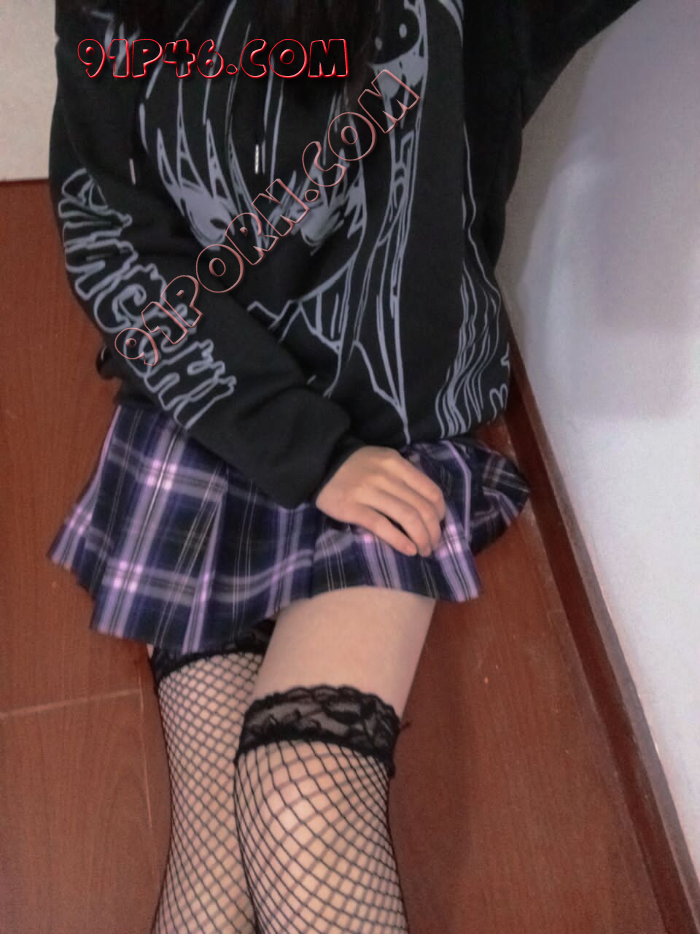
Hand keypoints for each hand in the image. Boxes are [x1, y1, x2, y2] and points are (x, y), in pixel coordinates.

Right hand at [314, 446, 446, 556]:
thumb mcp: (384, 460)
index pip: (430, 490)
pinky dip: (400, 540)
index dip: (440, 512)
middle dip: (433, 531)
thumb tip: (430, 500)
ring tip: (423, 550)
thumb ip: (405, 474)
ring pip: (407, 517)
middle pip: (421, 507)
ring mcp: (368, 492)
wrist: (320, 465)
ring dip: (421, 538)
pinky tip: (409, 550)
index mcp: (396, 464)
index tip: (439, 524)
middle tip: (433, 545)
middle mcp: (385, 476)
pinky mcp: (352, 508)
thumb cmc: (357, 466)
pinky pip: (382, 526)